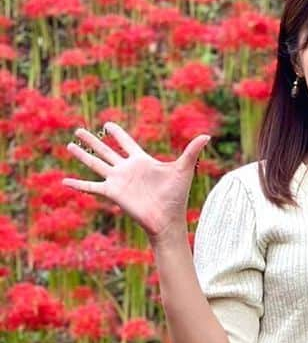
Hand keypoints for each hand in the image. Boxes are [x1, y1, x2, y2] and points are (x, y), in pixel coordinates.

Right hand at [62, 121, 211, 242]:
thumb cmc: (177, 195)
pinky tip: (64, 180)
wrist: (167, 219)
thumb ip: (192, 151)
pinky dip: (78, 184)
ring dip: (82, 155)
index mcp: (142, 161)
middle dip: (92, 140)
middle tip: (78, 130)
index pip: (126, 142)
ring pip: (96, 164)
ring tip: (69, 145)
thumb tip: (207, 135)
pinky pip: (92, 186)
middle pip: (106, 150)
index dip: (117, 133)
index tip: (107, 123)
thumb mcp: (183, 169)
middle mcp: (127, 169)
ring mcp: (118, 180)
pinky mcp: (112, 193)